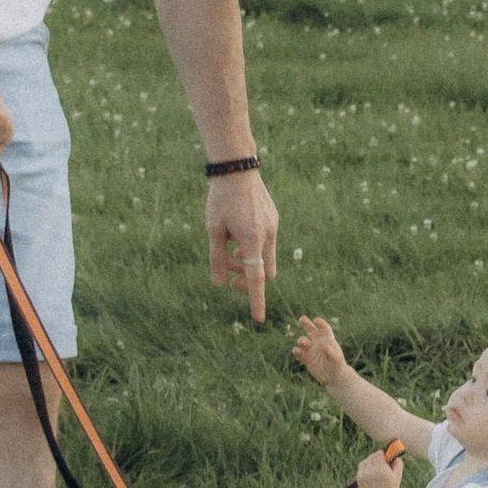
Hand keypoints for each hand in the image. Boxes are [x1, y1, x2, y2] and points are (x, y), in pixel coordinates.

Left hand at [207, 165, 278, 323]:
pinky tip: (237, 233)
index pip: (256, 279)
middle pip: (266, 272)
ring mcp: (273, 226)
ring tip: (229, 249)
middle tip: (229, 273)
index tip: (259, 318)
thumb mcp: (213, 230)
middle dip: (249, 279)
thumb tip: (219, 284)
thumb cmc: (220, 199)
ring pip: (266, 257)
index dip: (256, 300)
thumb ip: (217, 259)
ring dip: (249, 262)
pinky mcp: (273, 219)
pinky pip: (266, 242)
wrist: (237, 169)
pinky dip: (253, 247)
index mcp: (252, 240)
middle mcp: (268, 235)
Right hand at [291, 314, 347, 390]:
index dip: (320, 323)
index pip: (323, 328)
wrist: (334, 378)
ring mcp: (311, 349)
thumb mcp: (337, 360)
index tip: (315, 320)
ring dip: (302, 340)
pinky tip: (297, 351)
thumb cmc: (338, 366)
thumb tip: (324, 346)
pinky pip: (299, 352)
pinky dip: (297, 351)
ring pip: (303, 340)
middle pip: (310, 329)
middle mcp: (318, 342)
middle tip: (302, 319)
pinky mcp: (305, 358)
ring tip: (304, 343)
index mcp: (328, 339)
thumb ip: (332, 353)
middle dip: (306, 323)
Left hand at [357, 446, 408, 487]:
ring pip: (366, 461)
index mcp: (382, 470)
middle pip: (372, 457)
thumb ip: (397, 461)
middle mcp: (371, 472)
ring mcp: (364, 476)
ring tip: (376, 468)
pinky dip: (366, 467)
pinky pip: (361, 467)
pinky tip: (371, 472)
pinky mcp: (359, 479)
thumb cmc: (392, 486)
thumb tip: (392, 452)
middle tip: (382, 464)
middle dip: (377, 459)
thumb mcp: (398, 473)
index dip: (383, 455)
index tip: (386, 460)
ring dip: (371, 462)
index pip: (378, 454)